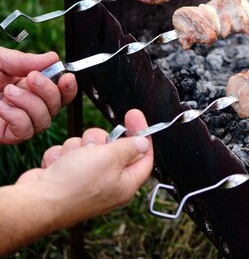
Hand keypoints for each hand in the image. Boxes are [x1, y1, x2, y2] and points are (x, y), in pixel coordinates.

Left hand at [0, 48, 76, 144]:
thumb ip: (24, 60)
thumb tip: (53, 58)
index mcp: (25, 83)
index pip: (58, 89)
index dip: (67, 86)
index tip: (65, 76)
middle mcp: (24, 103)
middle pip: (56, 106)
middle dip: (49, 92)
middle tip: (31, 78)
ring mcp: (15, 120)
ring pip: (44, 120)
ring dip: (31, 104)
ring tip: (8, 92)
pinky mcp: (4, 134)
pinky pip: (25, 131)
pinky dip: (17, 117)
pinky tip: (2, 107)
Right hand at [16, 109, 153, 225]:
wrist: (35, 203)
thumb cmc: (74, 185)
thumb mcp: (111, 158)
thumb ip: (129, 147)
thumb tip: (144, 143)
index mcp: (126, 184)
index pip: (144, 156)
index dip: (142, 134)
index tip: (134, 116)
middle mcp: (107, 185)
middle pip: (113, 149)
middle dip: (100, 140)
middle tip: (93, 145)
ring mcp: (84, 183)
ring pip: (88, 149)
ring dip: (77, 148)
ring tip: (70, 160)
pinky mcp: (64, 179)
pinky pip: (68, 155)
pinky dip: (61, 157)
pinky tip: (56, 167)